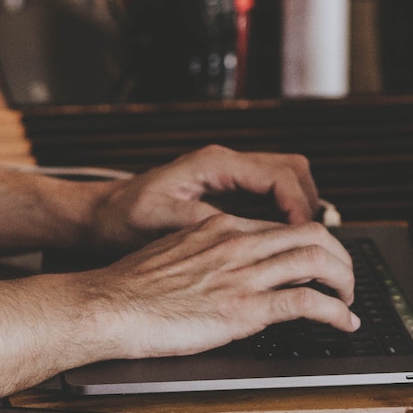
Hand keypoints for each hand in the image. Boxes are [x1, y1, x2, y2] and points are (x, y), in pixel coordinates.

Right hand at [74, 214, 358, 360]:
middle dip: (340, 257)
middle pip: (312, 235)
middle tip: (345, 279)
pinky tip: (344, 323)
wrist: (107, 305)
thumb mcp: (173, 255)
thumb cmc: (129, 289)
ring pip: (318, 262)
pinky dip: (336, 313)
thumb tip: (225, 271)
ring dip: (345, 283)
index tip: (320, 261)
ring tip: (350, 301)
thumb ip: (206, 256)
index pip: (282, 227)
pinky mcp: (245, 308)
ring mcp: (243, 275)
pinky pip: (308, 303)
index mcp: (220, 228)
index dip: (312, 244)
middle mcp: (238, 244)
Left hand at [85, 145, 318, 254]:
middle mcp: (226, 164)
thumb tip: (242, 232)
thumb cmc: (122, 217)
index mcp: (214, 164)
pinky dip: (283, 219)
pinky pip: (270, 199)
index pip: (278, 176)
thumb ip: (201, 222)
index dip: (299, 207)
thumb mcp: (158, 221)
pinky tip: (279, 247)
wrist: (100, 216)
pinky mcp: (227, 194)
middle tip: (312, 243)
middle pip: (293, 171)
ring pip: (287, 182)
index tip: (305, 237)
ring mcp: (229, 177)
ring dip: (300, 211)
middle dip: (309, 205)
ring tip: (301, 247)